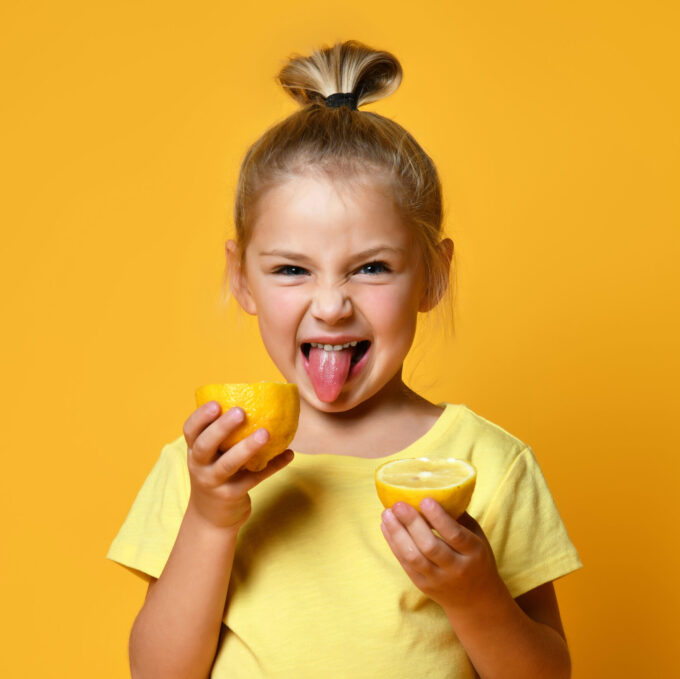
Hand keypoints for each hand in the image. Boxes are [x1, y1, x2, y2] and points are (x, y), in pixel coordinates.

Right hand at [183, 402, 293, 529]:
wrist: (211, 518)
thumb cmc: (217, 475)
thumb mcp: (212, 457)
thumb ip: (224, 437)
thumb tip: (261, 404)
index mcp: (194, 451)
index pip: (190, 431)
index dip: (201, 416)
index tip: (217, 403)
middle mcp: (199, 466)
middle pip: (205, 445)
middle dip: (222, 428)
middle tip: (241, 412)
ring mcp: (213, 483)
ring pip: (228, 464)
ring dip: (247, 448)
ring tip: (265, 433)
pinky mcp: (230, 496)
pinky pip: (253, 479)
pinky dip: (272, 466)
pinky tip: (288, 455)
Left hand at [380, 499, 502, 611]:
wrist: (476, 601)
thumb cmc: (476, 559)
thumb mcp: (477, 537)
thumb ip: (458, 518)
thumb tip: (435, 489)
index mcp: (474, 553)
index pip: (454, 535)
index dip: (438, 517)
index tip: (424, 498)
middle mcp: (456, 569)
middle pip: (430, 546)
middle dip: (412, 523)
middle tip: (398, 504)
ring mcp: (438, 580)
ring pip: (414, 557)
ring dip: (397, 534)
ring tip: (387, 513)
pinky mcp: (423, 586)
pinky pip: (405, 565)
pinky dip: (393, 544)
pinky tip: (386, 527)